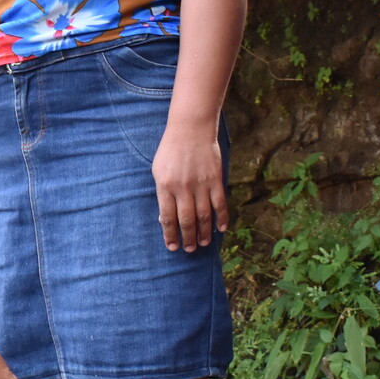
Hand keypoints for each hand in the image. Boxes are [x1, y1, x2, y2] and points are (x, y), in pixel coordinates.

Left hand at [151, 120, 229, 252]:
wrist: (191, 129)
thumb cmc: (170, 150)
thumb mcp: (158, 170)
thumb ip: (163, 192)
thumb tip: (166, 217)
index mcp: (165, 186)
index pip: (167, 217)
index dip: (170, 234)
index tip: (172, 246)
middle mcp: (183, 188)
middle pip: (186, 220)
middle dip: (187, 238)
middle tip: (189, 249)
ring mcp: (201, 184)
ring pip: (204, 215)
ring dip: (203, 232)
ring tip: (203, 244)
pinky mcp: (215, 179)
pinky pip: (219, 203)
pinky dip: (221, 218)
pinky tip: (220, 229)